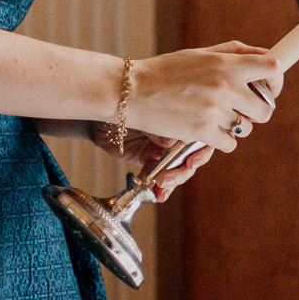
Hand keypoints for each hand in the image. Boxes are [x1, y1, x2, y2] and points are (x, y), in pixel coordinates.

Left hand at [89, 124, 214, 201]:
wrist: (97, 114)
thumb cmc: (119, 103)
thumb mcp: (141, 114)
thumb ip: (158, 127)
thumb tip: (173, 143)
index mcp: (179, 115)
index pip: (201, 133)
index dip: (202, 151)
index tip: (192, 162)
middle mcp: (175, 131)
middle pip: (192, 156)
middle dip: (183, 171)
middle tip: (167, 179)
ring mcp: (164, 147)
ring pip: (178, 169)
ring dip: (172, 181)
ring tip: (160, 187)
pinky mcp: (150, 160)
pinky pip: (161, 176)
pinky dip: (161, 188)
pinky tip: (158, 196)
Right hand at [124, 41, 282, 151]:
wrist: (132, 90)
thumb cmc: (166, 70)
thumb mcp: (200, 53)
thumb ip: (234, 53)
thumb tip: (264, 55)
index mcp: (227, 64)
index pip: (273, 69)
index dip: (276, 80)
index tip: (269, 87)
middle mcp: (225, 87)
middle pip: (266, 108)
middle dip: (258, 110)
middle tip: (243, 108)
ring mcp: (215, 111)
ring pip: (246, 128)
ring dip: (237, 126)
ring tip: (218, 117)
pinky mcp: (202, 132)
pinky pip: (229, 143)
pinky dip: (221, 140)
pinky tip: (207, 130)